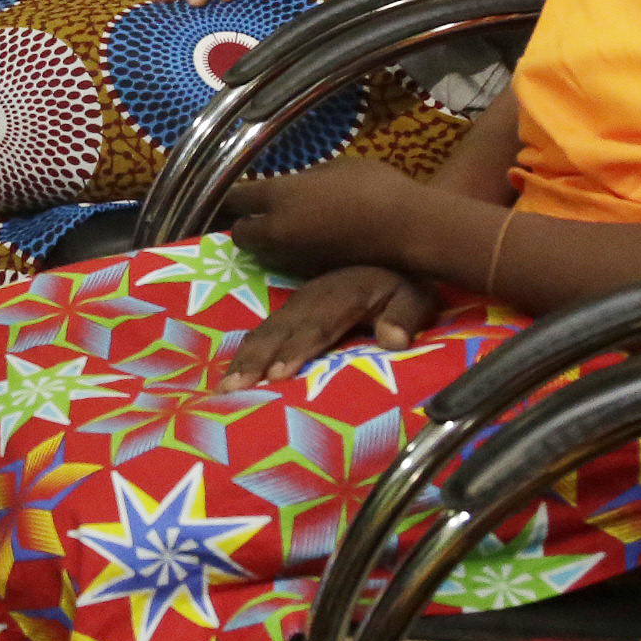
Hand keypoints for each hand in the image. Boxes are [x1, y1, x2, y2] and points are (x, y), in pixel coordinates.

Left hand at [215, 158, 422, 283]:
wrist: (405, 229)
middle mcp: (276, 229)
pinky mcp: (311, 272)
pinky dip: (288, 254)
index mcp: (279, 196)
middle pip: (240, 234)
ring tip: (281, 229)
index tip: (236, 190)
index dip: (232, 193)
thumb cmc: (373, 187)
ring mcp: (293, 255)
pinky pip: (286, 262)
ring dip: (265, 242)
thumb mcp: (336, 167)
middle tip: (258, 214)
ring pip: (261, 252)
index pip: (236, 196)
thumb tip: (292, 185)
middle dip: (244, 224)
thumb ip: (305, 178)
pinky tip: (305, 243)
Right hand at [226, 263, 432, 380]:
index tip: (279, 375)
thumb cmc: (402, 284)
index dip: (297, 350)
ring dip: (245, 358)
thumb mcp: (415, 296)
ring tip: (225, 387)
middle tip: (234, 388)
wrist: (387, 252)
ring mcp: (298, 303)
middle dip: (257, 360)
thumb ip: (405, 316)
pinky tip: (231, 373)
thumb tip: (394, 340)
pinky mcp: (291, 309)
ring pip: (267, 331)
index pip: (318, 327)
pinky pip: (265, 329)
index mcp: (342, 296)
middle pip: (282, 331)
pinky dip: (246, 351)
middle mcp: (313, 299)